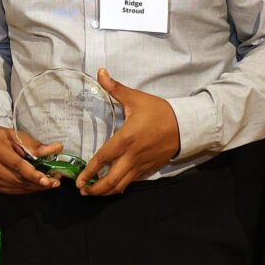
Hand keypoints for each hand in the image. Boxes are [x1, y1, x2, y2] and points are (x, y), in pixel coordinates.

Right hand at [0, 126, 62, 194]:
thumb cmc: (2, 137)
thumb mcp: (18, 136)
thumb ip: (36, 146)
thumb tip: (57, 148)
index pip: (17, 165)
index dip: (33, 174)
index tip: (47, 179)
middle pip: (18, 178)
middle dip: (38, 182)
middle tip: (54, 182)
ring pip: (17, 186)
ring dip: (35, 187)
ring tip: (50, 183)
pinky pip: (14, 190)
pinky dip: (27, 189)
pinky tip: (37, 185)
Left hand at [77, 69, 179, 196]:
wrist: (186, 126)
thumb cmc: (158, 111)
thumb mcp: (135, 98)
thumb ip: (115, 87)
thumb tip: (100, 71)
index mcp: (126, 139)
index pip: (103, 158)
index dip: (89, 171)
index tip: (78, 180)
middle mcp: (132, 156)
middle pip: (111, 180)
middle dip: (95, 189)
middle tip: (82, 191)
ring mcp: (141, 165)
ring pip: (122, 185)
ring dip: (106, 191)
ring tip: (93, 193)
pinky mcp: (149, 169)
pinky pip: (132, 182)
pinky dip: (120, 186)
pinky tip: (112, 186)